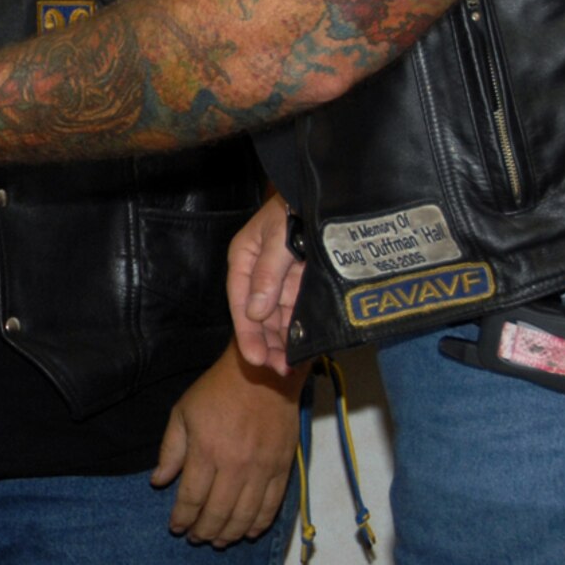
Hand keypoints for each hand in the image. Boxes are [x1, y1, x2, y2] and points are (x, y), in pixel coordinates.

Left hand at [149, 342, 303, 545]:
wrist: (262, 373)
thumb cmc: (216, 391)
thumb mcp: (183, 412)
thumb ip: (171, 450)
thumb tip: (158, 482)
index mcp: (206, 451)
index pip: (192, 498)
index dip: (182, 518)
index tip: (176, 527)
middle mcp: (234, 466)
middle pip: (218, 513)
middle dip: (204, 531)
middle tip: (196, 538)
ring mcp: (261, 470)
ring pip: (244, 516)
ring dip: (230, 535)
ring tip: (218, 542)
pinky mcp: (282, 469)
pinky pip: (271, 507)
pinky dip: (259, 525)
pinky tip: (248, 533)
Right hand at [227, 194, 304, 374]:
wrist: (323, 194)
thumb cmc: (293, 207)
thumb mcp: (276, 237)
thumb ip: (268, 273)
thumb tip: (256, 312)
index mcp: (244, 259)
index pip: (241, 301)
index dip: (246, 331)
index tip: (254, 357)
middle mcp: (260, 273)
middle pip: (258, 315)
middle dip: (265, 343)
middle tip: (274, 370)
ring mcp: (281, 279)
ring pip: (277, 317)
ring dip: (280, 342)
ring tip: (286, 367)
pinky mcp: (302, 283)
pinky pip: (296, 312)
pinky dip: (297, 330)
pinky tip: (300, 349)